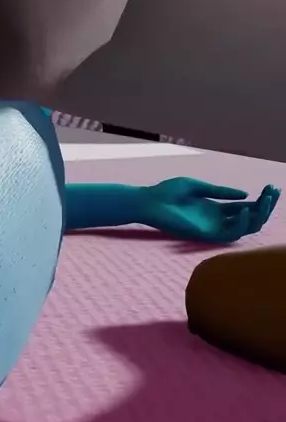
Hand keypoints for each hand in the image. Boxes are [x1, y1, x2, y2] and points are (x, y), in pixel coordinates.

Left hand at [138, 178, 279, 242]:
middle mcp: (217, 219)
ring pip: (245, 227)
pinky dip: (240, 224)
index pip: (245, 206)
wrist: (148, 201)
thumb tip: (246, 195)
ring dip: (258, 215)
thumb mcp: (197, 187)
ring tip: (264, 200)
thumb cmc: (167, 192)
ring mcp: (212, 228)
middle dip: (265, 206)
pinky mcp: (205, 235)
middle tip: (273, 192)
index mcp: (216, 208)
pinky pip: (229, 234)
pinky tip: (244, 211)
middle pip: (250, 217)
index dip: (261, 199)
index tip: (272, 187)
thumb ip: (220, 192)